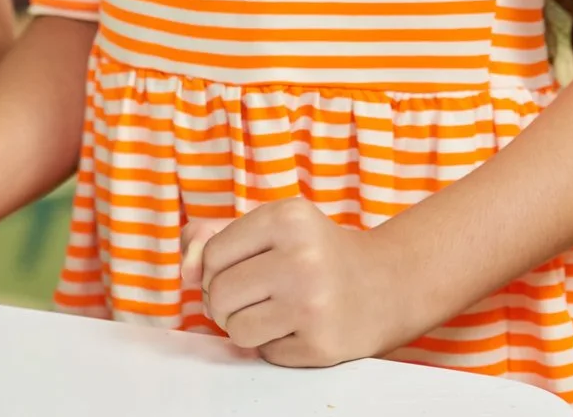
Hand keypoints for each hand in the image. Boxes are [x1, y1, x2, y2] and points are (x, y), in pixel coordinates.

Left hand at [184, 198, 412, 367]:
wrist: (388, 284)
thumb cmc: (316, 253)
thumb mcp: (272, 226)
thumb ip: (212, 236)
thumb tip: (185, 269)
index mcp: (287, 218)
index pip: (211, 255)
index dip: (218, 267)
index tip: (246, 267)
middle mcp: (301, 258)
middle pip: (217, 295)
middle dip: (226, 301)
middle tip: (258, 294)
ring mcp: (312, 305)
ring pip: (234, 329)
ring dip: (246, 326)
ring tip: (275, 312)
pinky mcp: (320, 346)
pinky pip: (264, 353)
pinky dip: (274, 344)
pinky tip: (301, 327)